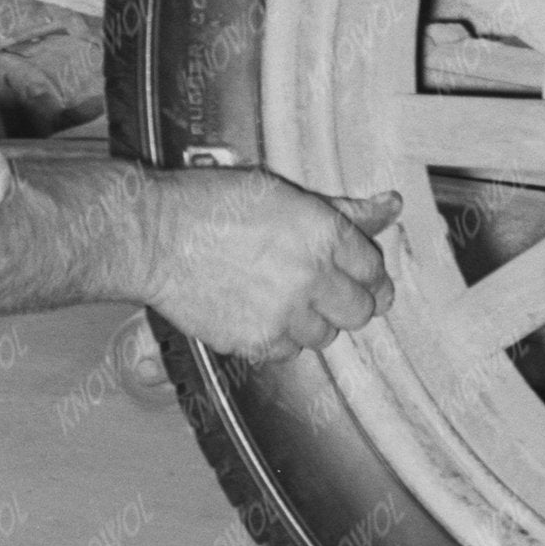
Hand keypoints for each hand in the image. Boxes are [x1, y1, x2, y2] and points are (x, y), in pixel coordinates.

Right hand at [141, 167, 397, 360]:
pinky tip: (260, 313)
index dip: (367, 273)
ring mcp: (285, 315)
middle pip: (361, 310)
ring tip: (283, 299)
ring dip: (313, 321)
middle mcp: (312, 277)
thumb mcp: (282, 193)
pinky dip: (280, 338)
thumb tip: (391, 205)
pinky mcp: (256, 342)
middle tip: (326, 293)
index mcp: (324, 234)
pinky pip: (289, 352)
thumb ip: (341, 208)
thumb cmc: (211, 204)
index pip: (374, 269)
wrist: (153, 237)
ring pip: (326, 336)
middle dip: (349, 302)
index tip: (357, 277)